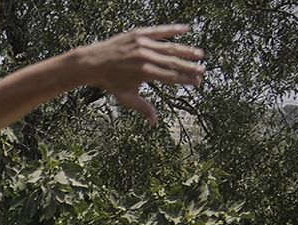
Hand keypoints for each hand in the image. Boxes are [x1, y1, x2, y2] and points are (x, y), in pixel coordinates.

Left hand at [80, 25, 204, 124]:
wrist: (93, 63)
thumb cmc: (111, 82)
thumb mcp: (126, 97)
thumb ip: (143, 108)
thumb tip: (154, 123)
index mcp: (145, 73)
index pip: (172, 77)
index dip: (186, 80)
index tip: (198, 83)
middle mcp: (145, 57)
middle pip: (174, 63)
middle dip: (190, 67)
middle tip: (203, 71)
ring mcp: (142, 44)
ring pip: (169, 47)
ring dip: (186, 51)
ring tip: (200, 55)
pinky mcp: (138, 34)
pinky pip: (159, 30)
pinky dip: (173, 29)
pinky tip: (186, 29)